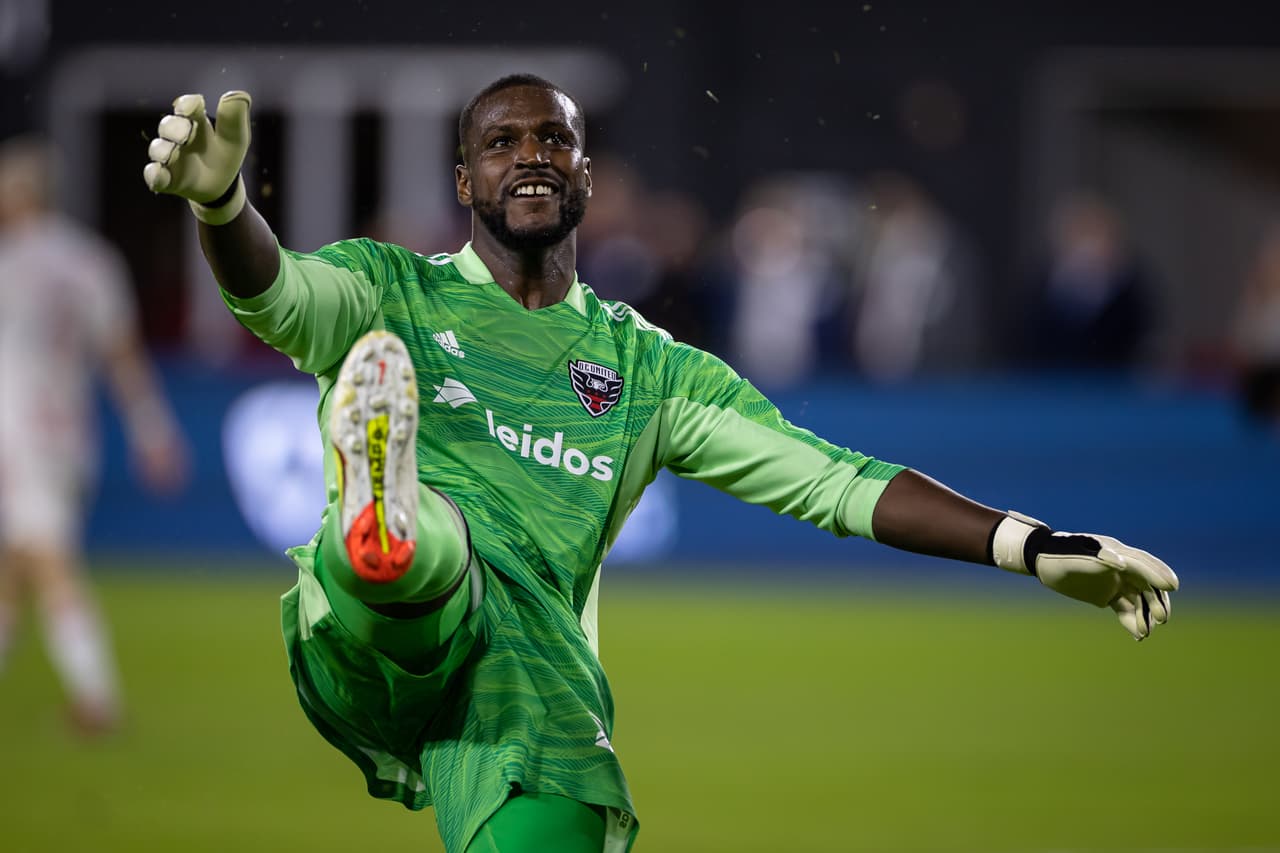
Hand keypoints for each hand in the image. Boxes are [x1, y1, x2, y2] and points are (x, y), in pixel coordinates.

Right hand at [143, 91, 251, 223]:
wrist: (221, 188)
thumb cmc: (226, 156)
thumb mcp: (235, 138)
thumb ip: (234, 118)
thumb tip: (239, 94)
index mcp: (195, 121)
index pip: (187, 106)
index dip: (186, 105)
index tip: (190, 108)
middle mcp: (178, 135)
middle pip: (168, 125)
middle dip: (175, 128)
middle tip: (186, 136)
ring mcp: (169, 156)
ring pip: (158, 149)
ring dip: (164, 151)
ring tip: (173, 154)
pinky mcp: (165, 178)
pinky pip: (154, 175)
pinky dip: (155, 174)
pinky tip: (160, 174)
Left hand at [992, 512, 1178, 640]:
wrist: (1041, 560)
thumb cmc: (1058, 554)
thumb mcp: (1075, 554)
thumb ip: (1098, 558)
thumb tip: (1122, 563)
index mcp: (1116, 552)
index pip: (1142, 564)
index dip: (1157, 574)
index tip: (1172, 587)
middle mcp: (1121, 566)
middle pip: (1146, 585)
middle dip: (1155, 601)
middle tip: (1161, 619)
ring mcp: (1116, 581)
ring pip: (1138, 599)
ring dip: (1144, 615)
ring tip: (1144, 633)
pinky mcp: (1109, 594)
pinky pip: (1126, 608)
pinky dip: (1133, 620)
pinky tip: (1137, 635)